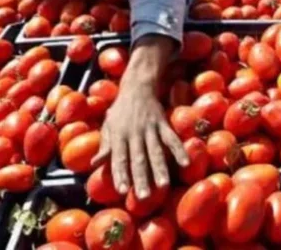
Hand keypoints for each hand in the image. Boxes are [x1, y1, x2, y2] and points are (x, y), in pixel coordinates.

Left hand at [91, 35, 188, 198]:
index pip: (119, 157)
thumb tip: (95, 163)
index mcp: (119, 134)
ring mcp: (150, 128)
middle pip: (138, 158)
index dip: (121, 174)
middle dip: (141, 177)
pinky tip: (185, 163)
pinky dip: (179, 150)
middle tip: (143, 196)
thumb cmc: (120, 109)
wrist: (137, 85)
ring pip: (155, 151)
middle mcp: (134, 132)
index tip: (123, 191)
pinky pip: (172, 138)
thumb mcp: (108, 124)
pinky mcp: (163, 123)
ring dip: (159, 168)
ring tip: (163, 185)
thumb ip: (104, 144)